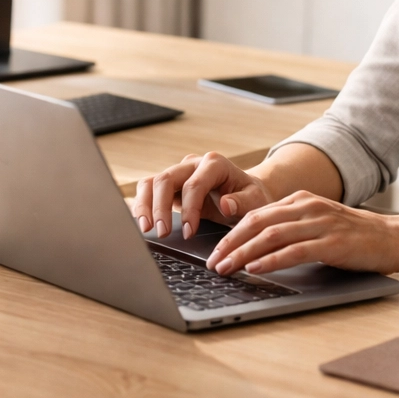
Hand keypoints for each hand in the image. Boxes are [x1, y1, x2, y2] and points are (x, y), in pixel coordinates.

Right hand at [132, 152, 276, 239]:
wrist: (246, 194)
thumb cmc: (252, 197)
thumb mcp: (255, 201)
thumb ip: (243, 202)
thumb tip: (225, 204)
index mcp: (214, 164)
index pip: (194, 184)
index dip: (188, 209)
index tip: (188, 232)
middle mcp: (192, 164)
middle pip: (166, 179)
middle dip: (160, 207)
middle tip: (162, 233)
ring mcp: (179, 173)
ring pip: (151, 182)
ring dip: (145, 205)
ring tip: (146, 229)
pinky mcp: (170, 185)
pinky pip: (149, 190)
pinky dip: (142, 206)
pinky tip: (143, 224)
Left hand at [206, 191, 398, 276]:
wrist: (393, 238)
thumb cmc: (353, 236)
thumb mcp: (317, 223)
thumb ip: (290, 228)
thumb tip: (255, 247)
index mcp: (300, 200)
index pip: (255, 214)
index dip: (230, 233)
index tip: (214, 250)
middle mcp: (307, 207)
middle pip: (257, 223)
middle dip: (230, 243)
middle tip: (213, 262)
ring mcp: (320, 223)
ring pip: (271, 236)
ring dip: (244, 253)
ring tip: (227, 268)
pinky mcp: (332, 243)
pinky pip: (295, 250)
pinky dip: (272, 260)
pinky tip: (256, 268)